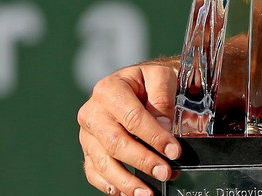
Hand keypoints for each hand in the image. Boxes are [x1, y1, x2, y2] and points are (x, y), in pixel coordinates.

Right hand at [78, 63, 180, 194]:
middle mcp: (93, 111)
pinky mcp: (88, 148)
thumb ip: (163, 97)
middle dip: (142, 161)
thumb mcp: (162, 76)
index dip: (154, 137)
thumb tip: (164, 126)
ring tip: (147, 192)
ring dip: (126, 181)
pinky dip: (108, 184)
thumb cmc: (152, 80)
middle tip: (165, 172)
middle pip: (115, 142)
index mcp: (110, 89)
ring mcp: (88, 132)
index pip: (133, 117)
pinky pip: (93, 170)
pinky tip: (125, 192)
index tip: (174, 151)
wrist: (139, 81)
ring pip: (102, 161)